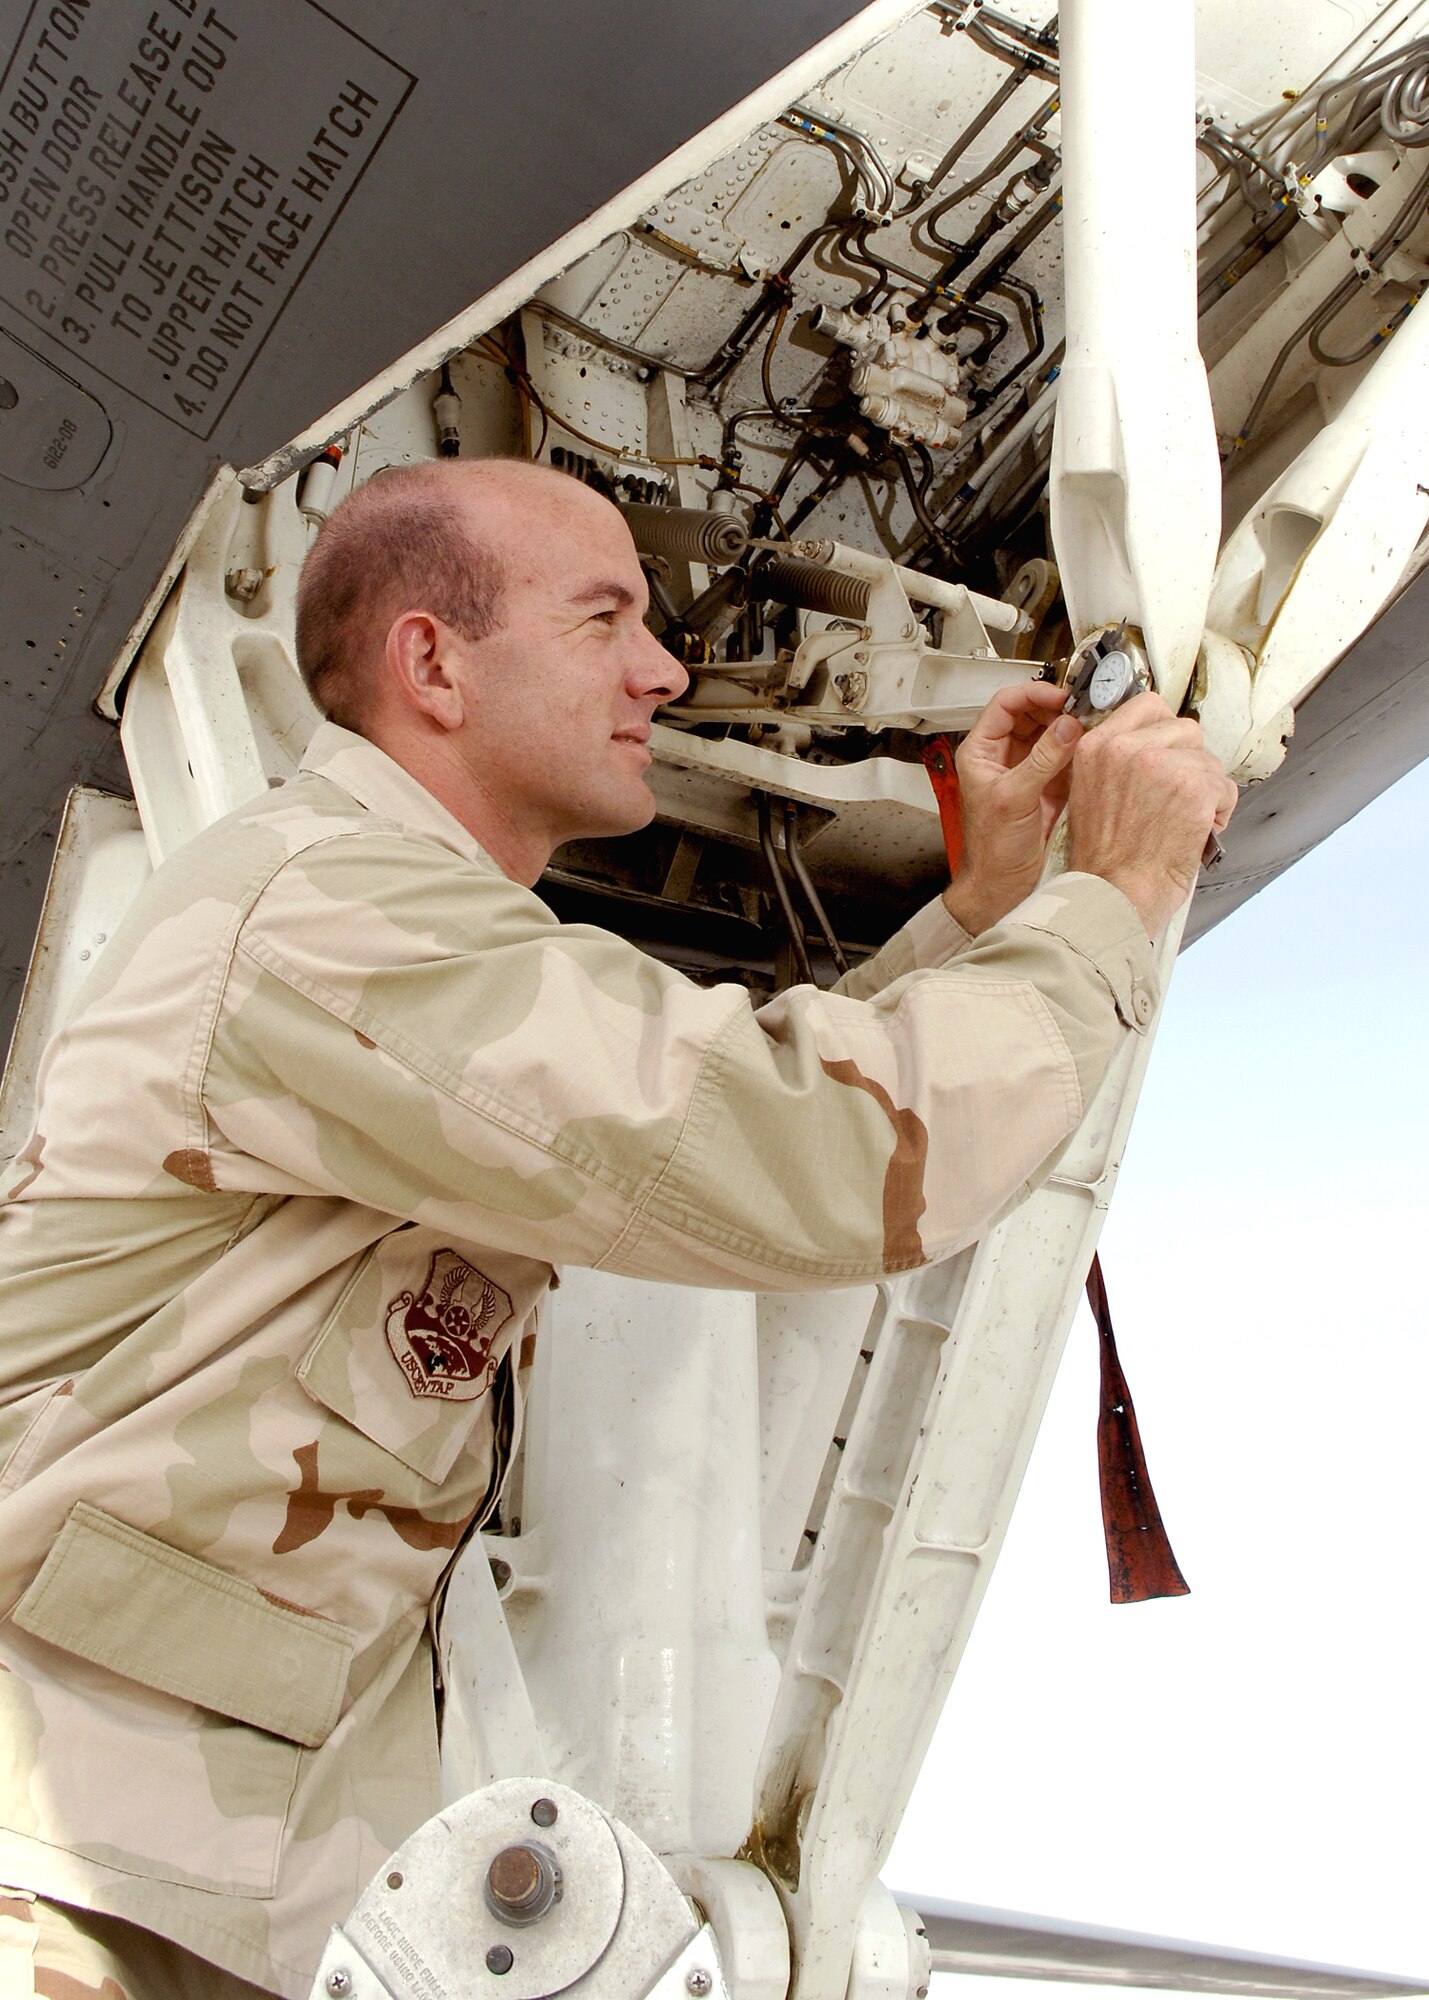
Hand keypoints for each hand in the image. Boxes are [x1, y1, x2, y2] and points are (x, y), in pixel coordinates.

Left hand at [941, 681, 1081, 933]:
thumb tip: (1066, 727)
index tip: (1061, 697)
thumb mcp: (1014, 799)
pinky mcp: (1049, 787)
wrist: (1002, 887)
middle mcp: (1004, 757)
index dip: (1034, 694)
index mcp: (982, 752)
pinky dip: (1081, 752)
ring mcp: (1028, 770)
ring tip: (1093, 726)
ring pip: (1053, 734)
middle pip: (1033, 714)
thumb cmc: (991, 851)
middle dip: (1059, 709)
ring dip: (1073, 729)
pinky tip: (1094, 749)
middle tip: (1084, 709)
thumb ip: (1042, 760)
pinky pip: (1067, 758)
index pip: (1006, 704)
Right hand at [1065, 693, 1238, 937]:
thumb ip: (1115, 763)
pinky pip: (1225, 787)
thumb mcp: (1088, 795)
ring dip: (1206, 789)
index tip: (1170, 749)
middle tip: (1177, 795)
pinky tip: (1199, 830)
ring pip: (1209, 760)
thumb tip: (1154, 747)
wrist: (1113, 894)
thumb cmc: (1103, 861)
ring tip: (1186, 819)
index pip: (1147, 705)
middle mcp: (1126, 750)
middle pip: (1186, 729)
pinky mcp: (1194, 788)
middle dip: (1189, 761)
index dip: (1165, 729)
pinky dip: (1220, 812)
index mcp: (1096, 748)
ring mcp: (1162, 766)